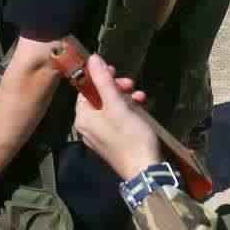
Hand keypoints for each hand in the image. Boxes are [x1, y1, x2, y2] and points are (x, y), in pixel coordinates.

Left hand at [72, 54, 162, 180]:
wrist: (146, 170)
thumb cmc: (130, 136)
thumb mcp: (117, 105)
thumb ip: (103, 81)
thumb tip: (92, 58)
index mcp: (83, 118)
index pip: (84, 89)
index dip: (99, 78)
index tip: (115, 71)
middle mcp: (88, 127)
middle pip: (98, 98)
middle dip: (116, 88)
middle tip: (131, 84)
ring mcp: (101, 136)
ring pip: (111, 108)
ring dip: (126, 98)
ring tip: (140, 96)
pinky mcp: (115, 142)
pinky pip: (118, 120)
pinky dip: (129, 111)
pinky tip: (142, 107)